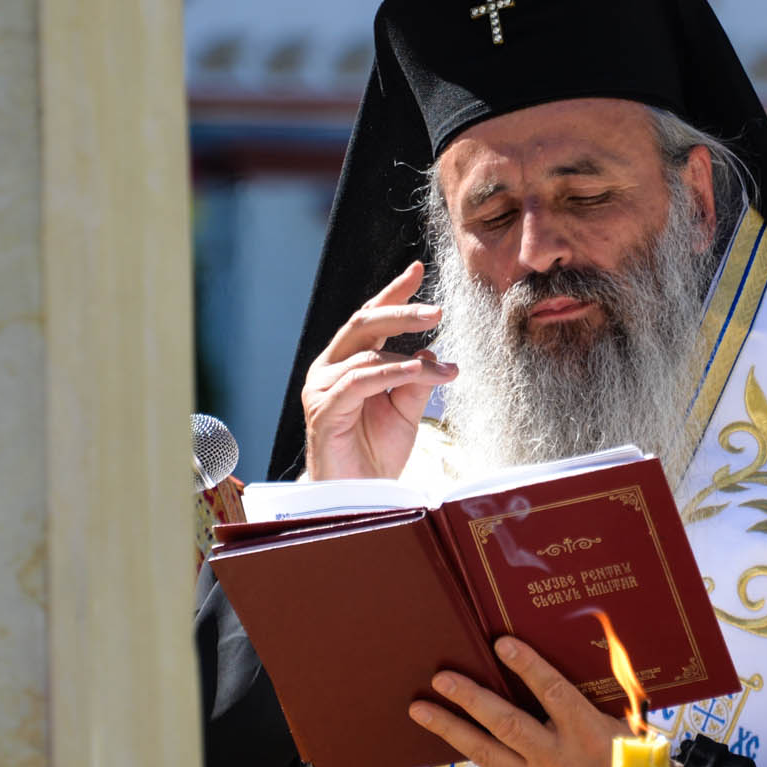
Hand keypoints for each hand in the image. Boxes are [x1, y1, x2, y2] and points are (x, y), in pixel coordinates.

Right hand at [301, 261, 457, 480]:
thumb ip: (417, 379)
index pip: (370, 318)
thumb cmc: (377, 452)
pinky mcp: (323, 411)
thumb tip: (432, 350)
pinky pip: (358, 383)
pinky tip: (415, 371)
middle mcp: (329, 368)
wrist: (360, 497)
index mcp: (347, 362)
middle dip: (401, 313)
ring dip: (411, 362)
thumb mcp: (407, 410)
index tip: (417, 269)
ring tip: (444, 372)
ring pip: (368, 356)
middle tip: (438, 311)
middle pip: (363, 324)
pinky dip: (388, 373)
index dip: (392, 293)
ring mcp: (322, 389)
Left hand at [409, 637, 627, 766]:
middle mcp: (559, 760)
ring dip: (450, 728)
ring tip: (420, 709)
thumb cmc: (620, 755)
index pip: (553, 694)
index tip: (501, 644)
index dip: (528, 667)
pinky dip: (469, 746)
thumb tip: (540, 662)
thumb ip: (580, 698)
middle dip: (471, 699)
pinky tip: (447, 730)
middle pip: (508, 724)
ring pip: (486, 752)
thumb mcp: (612, 722)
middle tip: (442, 679)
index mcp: (587, 733)